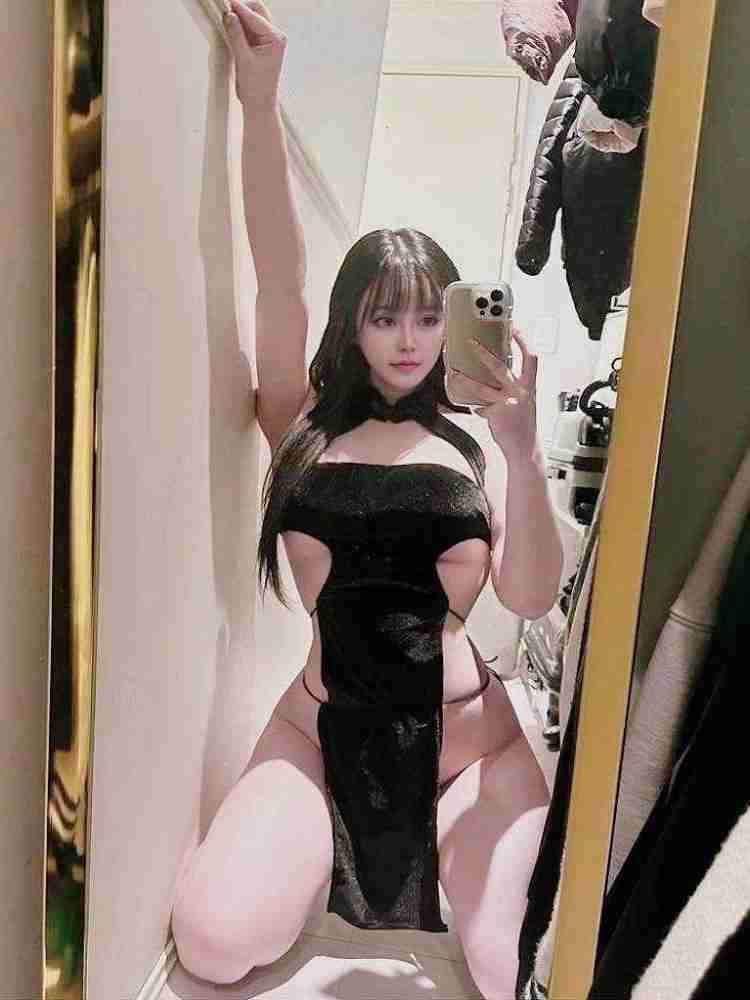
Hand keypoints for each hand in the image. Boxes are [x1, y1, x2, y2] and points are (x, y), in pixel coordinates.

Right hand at [223, 0, 286, 107]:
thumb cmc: (255, 86)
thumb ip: (236, 35)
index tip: (225, 2)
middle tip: (224, 11)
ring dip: (239, 18)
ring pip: (252, 18)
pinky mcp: (261, 44)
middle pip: (256, 10)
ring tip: (225, 21)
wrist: (259, 103)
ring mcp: (269, 39)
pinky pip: (249, 28)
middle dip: (240, 10)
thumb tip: (229, 15)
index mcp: (275, 38)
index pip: (254, 16)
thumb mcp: (243, 59)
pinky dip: (239, 27)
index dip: (238, 8)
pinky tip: (230, 29)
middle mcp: (275, 36)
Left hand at [447, 328, 538, 465]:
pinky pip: (479, 405)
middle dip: (483, 353)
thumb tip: (493, 374)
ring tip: (454, 374)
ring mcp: (507, 403)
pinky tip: (471, 406)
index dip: (523, 342)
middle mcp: (520, 392)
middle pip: (499, 367)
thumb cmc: (523, 424)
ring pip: (481, 387)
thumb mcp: (524, 401)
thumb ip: (512, 387)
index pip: (531, 358)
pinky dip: (474, 405)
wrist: (524, 447)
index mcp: (529, 386)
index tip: (514, 329)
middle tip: (470, 343)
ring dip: (464, 380)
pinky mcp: (497, 414)